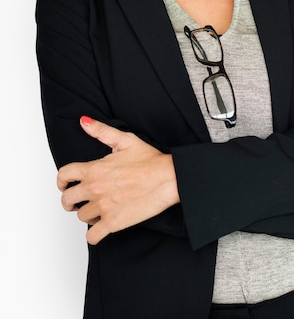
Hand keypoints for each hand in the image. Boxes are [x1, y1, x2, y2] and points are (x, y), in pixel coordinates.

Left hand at [57, 117, 179, 244]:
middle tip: (76, 201)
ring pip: (81, 217)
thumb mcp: (125, 140)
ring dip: (86, 214)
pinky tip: (100, 227)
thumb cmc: (150, 160)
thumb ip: (101, 131)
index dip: (61, 181)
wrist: (168, 178)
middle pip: (67, 199)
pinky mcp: (113, 223)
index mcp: (94, 169)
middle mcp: (95, 188)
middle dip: (69, 200)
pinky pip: (92, 236)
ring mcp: (103, 207)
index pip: (64, 175)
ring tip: (96, 210)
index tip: (64, 184)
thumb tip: (84, 122)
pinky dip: (93, 234)